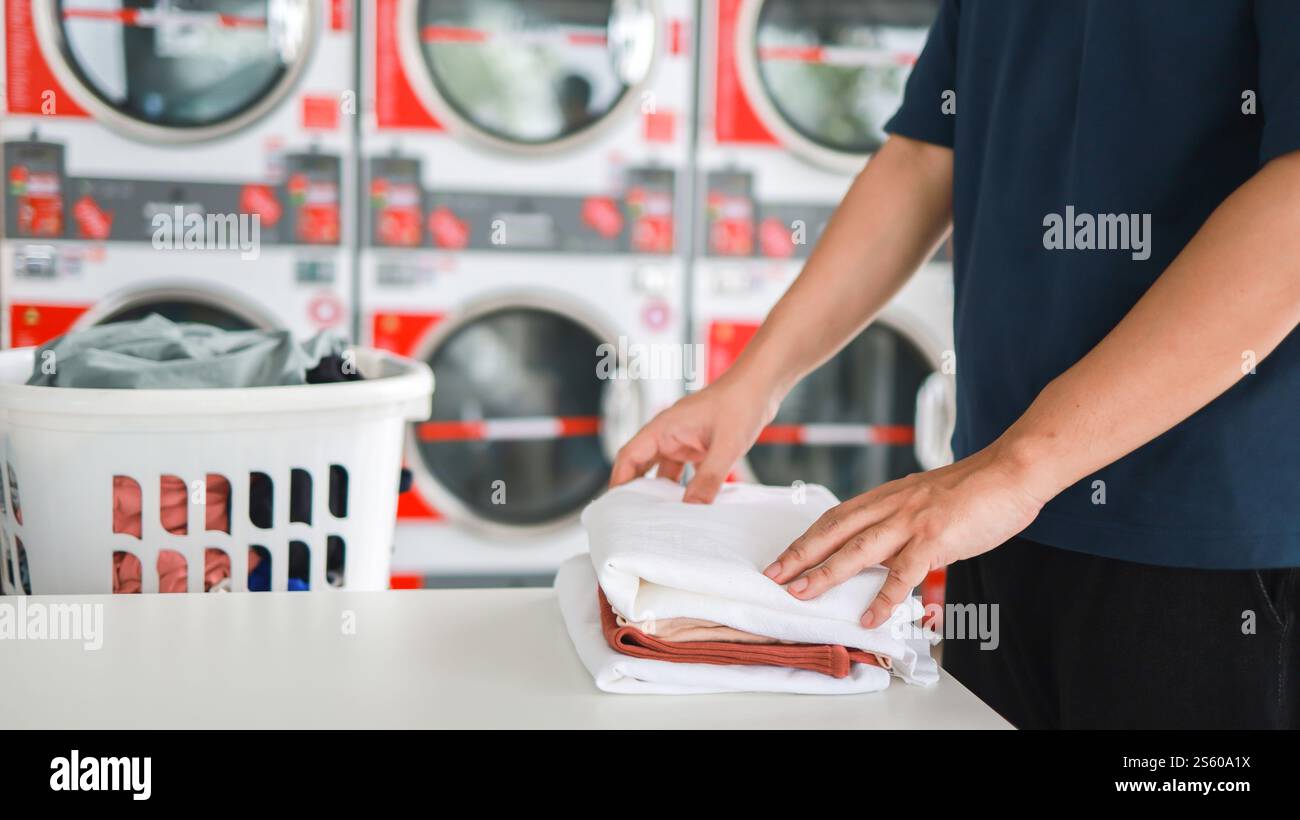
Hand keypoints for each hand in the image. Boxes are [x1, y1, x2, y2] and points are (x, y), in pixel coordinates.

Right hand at [610, 376, 779, 502]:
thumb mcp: (726, 445)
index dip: (619, 482)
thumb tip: (692, 507)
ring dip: (660, 492)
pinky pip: (682, 472)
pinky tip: (689, 505)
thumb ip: (708, 478)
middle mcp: (668, 434)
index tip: (616, 507)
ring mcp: (682, 440)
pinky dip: (681, 488)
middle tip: (635, 520)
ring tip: (659, 519)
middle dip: (636, 492)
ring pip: (661, 471)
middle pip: (640, 466)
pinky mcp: (697, 446)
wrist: (761, 386)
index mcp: (664, 428)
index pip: (628, 457)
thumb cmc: (741, 402)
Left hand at [763, 441, 1049, 627]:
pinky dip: (884, 597)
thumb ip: (902, 521)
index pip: (835, 518)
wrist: (1012, 471)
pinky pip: (904, 573)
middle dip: (799, 556)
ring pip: (858, 550)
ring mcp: (911, 521)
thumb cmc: (975, 489)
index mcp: (887, 497)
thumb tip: (886, 550)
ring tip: (802, 595)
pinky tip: (870, 617)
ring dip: (825, 574)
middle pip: (833, 532)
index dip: (805, 539)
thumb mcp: (926, 500)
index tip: (782, 558)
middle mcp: (891, 506)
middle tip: (772, 577)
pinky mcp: (935, 538)